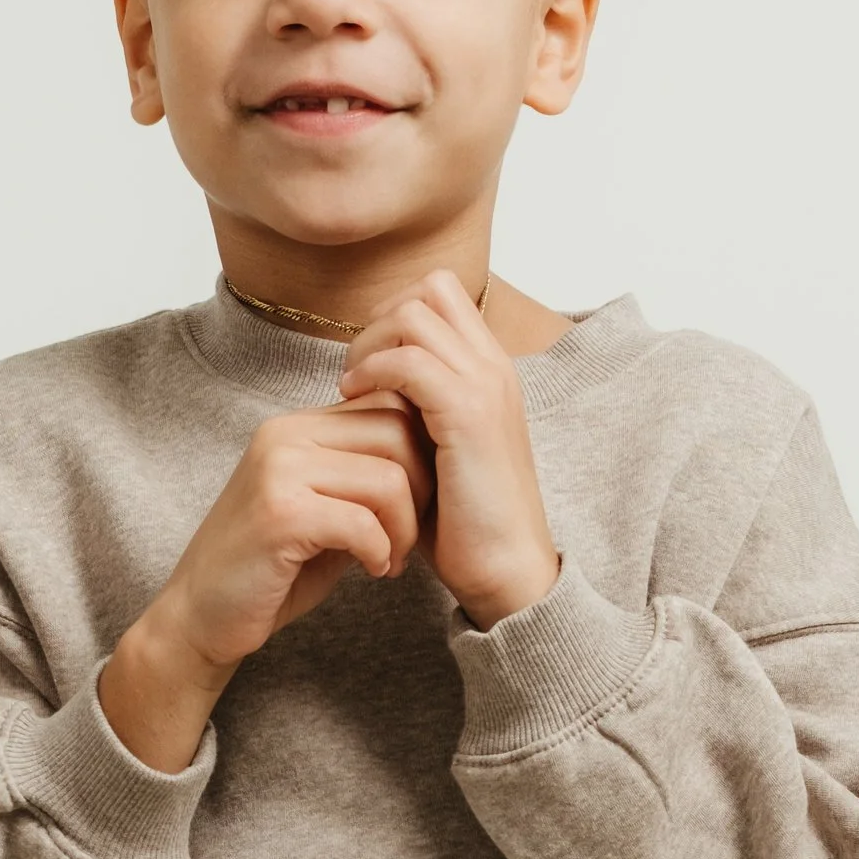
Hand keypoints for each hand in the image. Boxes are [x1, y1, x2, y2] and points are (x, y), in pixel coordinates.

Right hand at [99, 402, 432, 768]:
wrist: (201, 618)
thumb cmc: (269, 569)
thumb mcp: (323, 510)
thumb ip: (363, 479)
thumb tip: (432, 458)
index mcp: (297, 426)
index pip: (390, 405)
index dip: (422, 457)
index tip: (415, 506)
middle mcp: (285, 435)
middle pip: (398, 432)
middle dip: (422, 492)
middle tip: (408, 538)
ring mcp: (279, 470)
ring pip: (388, 479)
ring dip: (404, 529)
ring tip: (389, 559)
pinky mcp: (280, 514)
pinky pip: (363, 523)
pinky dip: (380, 552)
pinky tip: (371, 571)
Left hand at [339, 272, 559, 628]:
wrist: (507, 570)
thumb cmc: (465, 520)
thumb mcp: (437, 447)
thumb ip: (414, 407)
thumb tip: (366, 385)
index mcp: (489, 370)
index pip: (440, 293)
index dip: (393, 315)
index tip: (367, 363)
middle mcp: (493, 366)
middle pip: (430, 288)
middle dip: (380, 320)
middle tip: (355, 370)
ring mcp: (485, 387)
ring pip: (415, 315)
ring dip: (371, 344)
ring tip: (351, 388)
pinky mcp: (468, 417)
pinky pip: (410, 363)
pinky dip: (373, 372)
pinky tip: (354, 403)